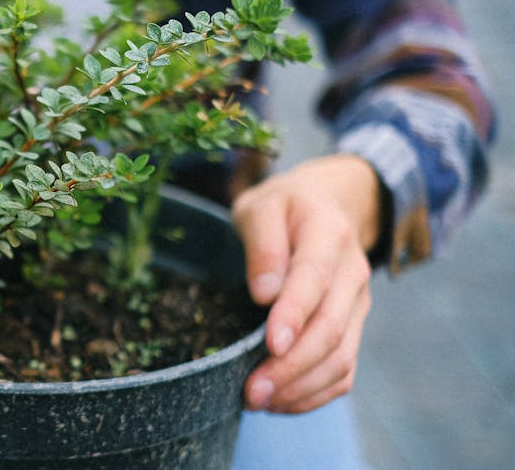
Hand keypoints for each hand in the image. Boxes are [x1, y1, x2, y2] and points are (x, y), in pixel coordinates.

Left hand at [231, 154, 378, 413]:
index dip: (294, 315)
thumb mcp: (261, 205)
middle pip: (330, 328)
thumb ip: (261, 242)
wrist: (328, 205)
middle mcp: (352, 273)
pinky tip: (280, 402)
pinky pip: (343, 371)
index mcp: (328, 234)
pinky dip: (315, 393)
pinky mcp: (353, 327)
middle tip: (251, 391)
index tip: (271, 344)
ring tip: (258, 402)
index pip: (313, 279)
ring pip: (341, 357)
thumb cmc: (284, 207)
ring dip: (301, 387)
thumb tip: (264, 292)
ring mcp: (357, 305)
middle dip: (291, 366)